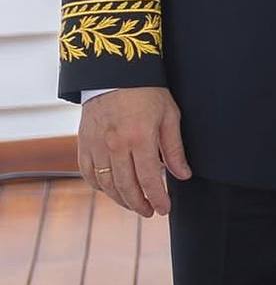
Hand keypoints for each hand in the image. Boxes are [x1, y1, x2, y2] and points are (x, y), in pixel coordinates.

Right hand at [78, 87, 191, 216]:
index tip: (165, 208)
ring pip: (106, 185)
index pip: (148, 179)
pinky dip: (100, 187)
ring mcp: (96, 146)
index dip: (157, 198)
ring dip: (121, 199)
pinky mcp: (83, 144)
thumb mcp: (169, 115)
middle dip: (140, 204)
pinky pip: (89, 174)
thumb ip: (174, 148)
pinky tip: (112, 190)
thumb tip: (183, 175)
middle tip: (151, 211)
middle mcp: (115, 145)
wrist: (115, 73)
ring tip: (135, 204)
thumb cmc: (148, 92)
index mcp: (139, 137)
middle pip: (126, 187)